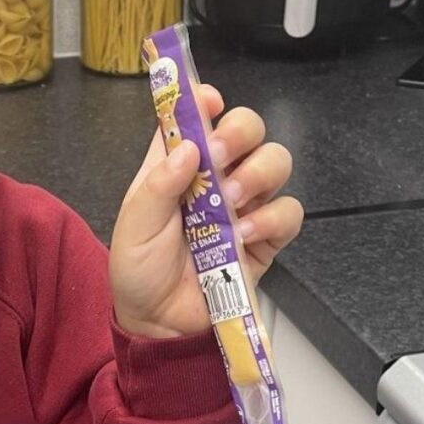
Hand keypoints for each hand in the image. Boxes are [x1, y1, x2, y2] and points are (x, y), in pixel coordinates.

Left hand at [109, 84, 303, 337]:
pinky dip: (271, 216)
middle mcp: (213, 177)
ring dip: (258, 172)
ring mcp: (243, 204)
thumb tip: (188, 147)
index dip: (203, 101)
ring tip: (231, 199)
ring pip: (275, 161)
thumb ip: (158, 185)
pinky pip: (289, 211)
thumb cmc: (139, 270)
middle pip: (246, 129)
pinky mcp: (266, 236)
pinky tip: (245, 232)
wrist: (159, 323)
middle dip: (239, 131)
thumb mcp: (134, 225)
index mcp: (175, 166)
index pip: (196, 118)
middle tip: (220, 155)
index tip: (207, 100)